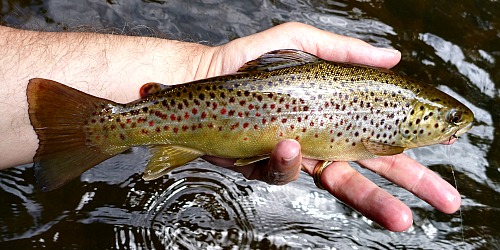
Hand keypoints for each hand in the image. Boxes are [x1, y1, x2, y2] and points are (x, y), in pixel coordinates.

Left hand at [199, 22, 459, 231]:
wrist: (204, 77)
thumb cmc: (253, 61)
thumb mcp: (302, 44)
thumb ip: (345, 51)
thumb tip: (394, 57)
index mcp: (337, 113)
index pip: (383, 129)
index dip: (415, 140)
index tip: (448, 143)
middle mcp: (324, 138)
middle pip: (376, 165)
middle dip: (414, 183)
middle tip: (449, 201)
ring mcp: (298, 154)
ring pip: (342, 184)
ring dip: (374, 201)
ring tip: (403, 218)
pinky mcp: (267, 163)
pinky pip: (285, 171)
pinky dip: (291, 161)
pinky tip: (293, 145)